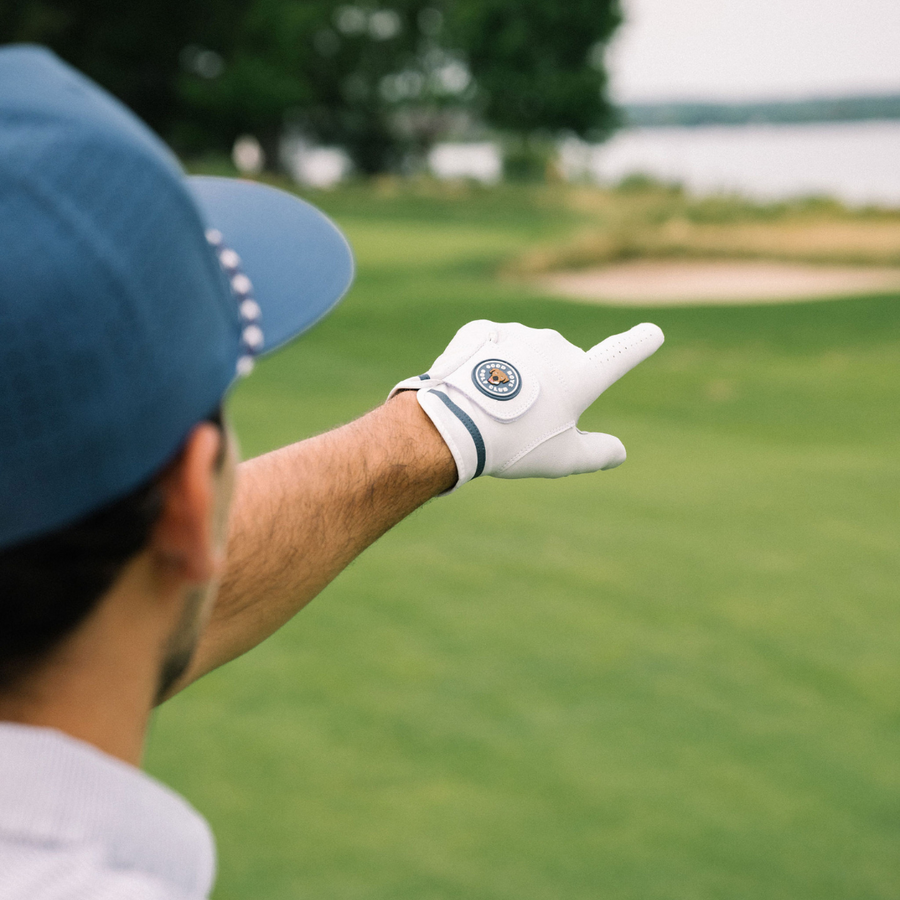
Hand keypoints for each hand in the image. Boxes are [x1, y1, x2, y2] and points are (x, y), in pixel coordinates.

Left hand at [389, 320, 663, 490]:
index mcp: (581, 375)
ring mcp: (518, 334)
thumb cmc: (515, 444)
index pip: (621, 355)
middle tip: (522, 423)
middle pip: (557, 368)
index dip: (639, 344)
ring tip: (490, 409)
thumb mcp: (563, 459)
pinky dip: (483, 362)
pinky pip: (489, 345)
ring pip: (522, 357)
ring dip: (512, 377)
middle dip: (545, 388)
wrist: (455, 422)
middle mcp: (555, 346)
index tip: (652, 331)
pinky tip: (470, 385)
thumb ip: (598, 454)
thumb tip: (619, 452)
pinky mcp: (484, 330)